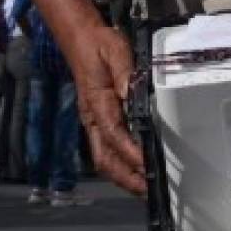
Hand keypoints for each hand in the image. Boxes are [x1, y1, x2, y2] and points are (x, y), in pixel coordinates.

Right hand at [69, 24, 145, 194]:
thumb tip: (131, 92)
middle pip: (105, 158)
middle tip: (149, 190)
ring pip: (105, 159)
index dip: (131, 153)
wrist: (82, 40)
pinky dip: (121, 167)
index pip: (114, 135)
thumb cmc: (99, 44)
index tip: (148, 165)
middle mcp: (92, 118)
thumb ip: (125, 72)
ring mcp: (94, 123)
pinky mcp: (99, 123)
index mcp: (97, 103)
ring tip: (145, 189)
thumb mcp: (115, 50)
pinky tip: (136, 172)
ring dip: (123, 177)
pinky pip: (107, 152)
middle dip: (126, 178)